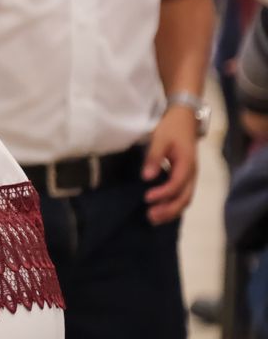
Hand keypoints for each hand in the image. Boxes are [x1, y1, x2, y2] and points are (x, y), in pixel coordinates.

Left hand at [144, 104, 200, 223]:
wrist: (184, 119)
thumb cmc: (171, 128)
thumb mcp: (160, 139)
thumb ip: (154, 157)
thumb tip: (146, 177)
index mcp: (187, 164)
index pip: (177, 184)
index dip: (163, 194)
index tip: (146, 198)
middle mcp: (192, 174)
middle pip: (185, 198)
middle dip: (169, 210)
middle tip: (150, 216)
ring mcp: (191, 176)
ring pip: (185, 199)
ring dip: (171, 211)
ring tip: (154, 218)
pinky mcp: (186, 177)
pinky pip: (183, 195)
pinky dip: (173, 205)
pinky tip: (161, 210)